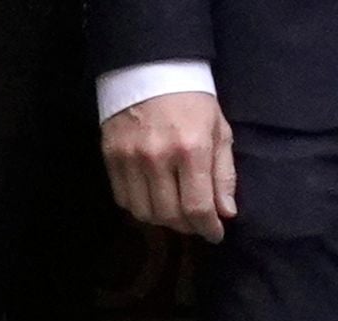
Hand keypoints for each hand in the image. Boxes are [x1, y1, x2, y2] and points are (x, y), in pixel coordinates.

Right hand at [102, 91, 237, 241]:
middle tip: (197, 221)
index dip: (208, 228)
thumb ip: (223, 173)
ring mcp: (130, 160)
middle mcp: (158, 158)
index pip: (197, 206)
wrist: (150, 69)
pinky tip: (153, 197)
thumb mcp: (218, 129)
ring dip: (163, 219)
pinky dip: (140, 207)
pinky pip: (124, 200)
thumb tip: (226, 212)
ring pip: (145, 213)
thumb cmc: (192, 99)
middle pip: (170, 215)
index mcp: (191, 148)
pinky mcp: (111, 158)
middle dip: (187, 225)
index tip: (216, 234)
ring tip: (175, 210)